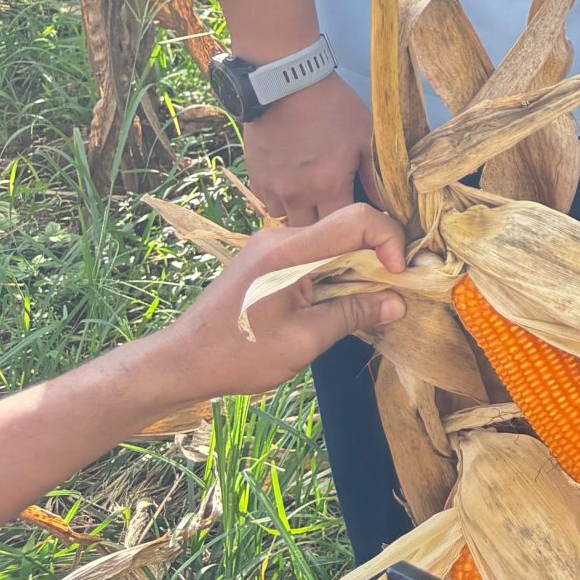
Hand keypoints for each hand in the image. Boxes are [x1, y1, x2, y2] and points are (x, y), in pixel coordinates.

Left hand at [143, 204, 406, 401]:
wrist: (181, 361)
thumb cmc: (238, 355)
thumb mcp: (303, 342)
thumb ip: (353, 315)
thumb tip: (398, 304)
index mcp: (288, 252)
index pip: (357, 219)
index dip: (389, 240)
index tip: (397, 277)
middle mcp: (281, 237)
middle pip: (348, 227)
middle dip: (378, 258)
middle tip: (391, 294)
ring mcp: (272, 245)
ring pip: (334, 241)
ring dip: (357, 267)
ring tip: (364, 304)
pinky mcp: (268, 257)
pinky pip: (316, 253)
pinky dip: (336, 271)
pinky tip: (335, 302)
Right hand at [243, 74, 379, 224]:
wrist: (286, 83)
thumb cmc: (333, 106)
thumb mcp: (366, 137)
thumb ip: (375, 177)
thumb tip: (388, 207)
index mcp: (327, 186)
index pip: (341, 230)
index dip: (354, 230)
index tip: (363, 223)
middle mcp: (296, 194)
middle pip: (311, 234)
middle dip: (327, 230)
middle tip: (340, 214)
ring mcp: (272, 188)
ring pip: (287, 222)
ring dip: (303, 217)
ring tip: (317, 201)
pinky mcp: (255, 178)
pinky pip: (270, 205)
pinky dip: (284, 203)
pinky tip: (297, 187)